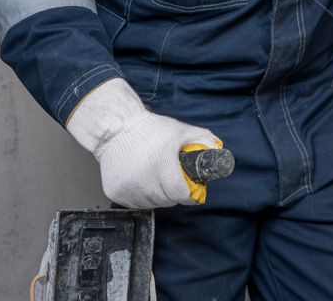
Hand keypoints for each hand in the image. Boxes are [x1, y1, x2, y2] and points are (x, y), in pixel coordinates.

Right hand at [66, 78, 220, 207]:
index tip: (191, 189)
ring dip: (159, 196)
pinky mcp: (115, 192)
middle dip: (175, 193)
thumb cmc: (149, 129)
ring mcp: (128, 188)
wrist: (115, 128)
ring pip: (152, 203)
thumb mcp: (180, 130)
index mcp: (161, 165)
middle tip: (174, 179)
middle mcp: (143, 180)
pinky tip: (143, 181)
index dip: (189, 193)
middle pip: (168, 201)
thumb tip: (217, 150)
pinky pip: (135, 203)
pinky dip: (143, 196)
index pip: (181, 194)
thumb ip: (203, 139)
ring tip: (157, 179)